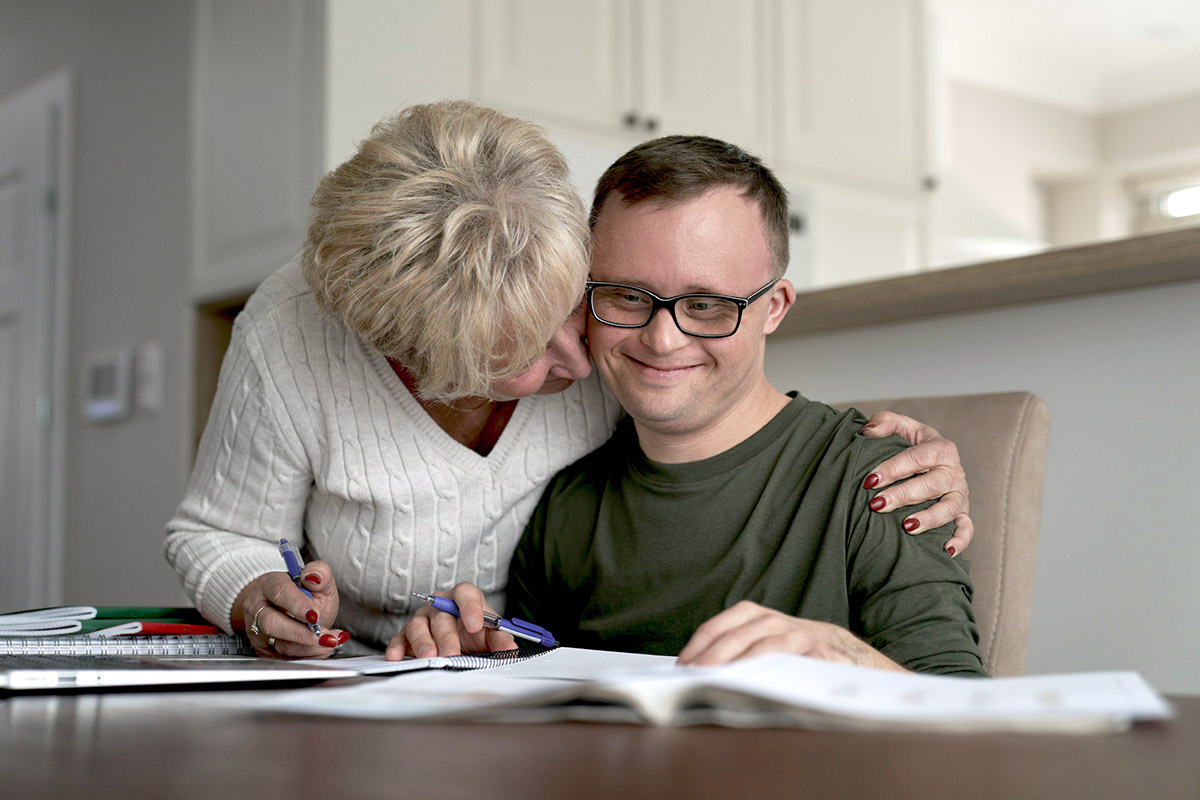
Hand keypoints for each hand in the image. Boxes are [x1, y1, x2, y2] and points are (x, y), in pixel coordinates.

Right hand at [233, 560, 347, 658]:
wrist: (291, 611)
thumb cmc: (304, 595)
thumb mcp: (317, 581)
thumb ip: (320, 573)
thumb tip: (313, 576)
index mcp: (268, 584)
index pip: (279, 592)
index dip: (298, 605)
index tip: (316, 616)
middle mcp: (257, 608)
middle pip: (271, 623)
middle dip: (301, 634)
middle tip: (325, 637)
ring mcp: (257, 631)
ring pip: (278, 645)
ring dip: (309, 648)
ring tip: (330, 641)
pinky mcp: (263, 650)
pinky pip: (283, 659)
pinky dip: (307, 656)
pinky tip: (322, 650)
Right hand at [387, 582, 514, 660]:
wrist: (461, 639)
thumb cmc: (475, 632)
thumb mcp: (491, 634)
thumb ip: (501, 639)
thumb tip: (510, 649)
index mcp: (463, 598)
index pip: (465, 593)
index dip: (470, 608)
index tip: (475, 625)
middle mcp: (440, 605)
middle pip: (441, 615)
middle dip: (446, 636)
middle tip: (451, 653)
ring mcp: (422, 618)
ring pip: (418, 626)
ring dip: (423, 643)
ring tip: (429, 658)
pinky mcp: (407, 634)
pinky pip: (400, 638)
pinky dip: (397, 647)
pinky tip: (396, 656)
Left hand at [676, 601, 903, 670]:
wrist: (838, 649)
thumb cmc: (786, 649)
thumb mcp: (757, 640)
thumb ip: (730, 650)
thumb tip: (691, 671)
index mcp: (750, 614)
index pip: (714, 629)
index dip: (695, 650)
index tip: (680, 670)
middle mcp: (769, 620)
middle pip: (733, 638)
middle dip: (711, 660)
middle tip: (694, 678)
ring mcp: (793, 634)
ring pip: (761, 648)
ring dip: (738, 666)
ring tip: (720, 682)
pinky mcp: (815, 652)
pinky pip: (791, 662)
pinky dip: (773, 672)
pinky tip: (757, 686)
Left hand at [859, 411, 972, 555]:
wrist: (930, 463)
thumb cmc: (912, 446)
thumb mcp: (902, 428)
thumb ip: (885, 422)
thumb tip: (868, 431)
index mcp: (941, 448)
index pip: (918, 457)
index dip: (893, 468)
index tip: (869, 480)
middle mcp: (954, 471)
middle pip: (932, 484)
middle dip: (903, 494)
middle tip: (877, 504)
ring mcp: (960, 494)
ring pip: (950, 507)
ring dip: (930, 518)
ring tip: (907, 527)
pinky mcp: (963, 513)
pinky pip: (967, 528)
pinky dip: (960, 540)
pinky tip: (945, 551)